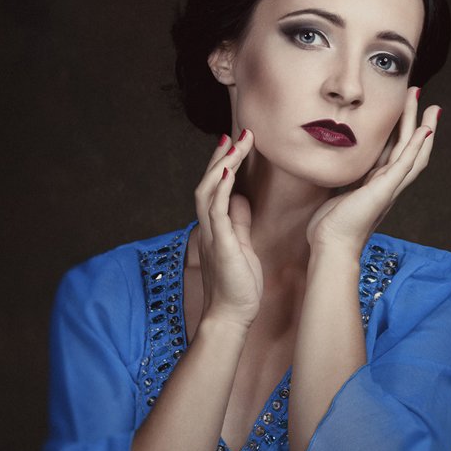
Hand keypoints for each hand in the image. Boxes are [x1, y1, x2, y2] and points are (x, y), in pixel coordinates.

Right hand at [194, 129, 262, 328]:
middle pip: (207, 183)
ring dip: (222, 165)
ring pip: (208, 191)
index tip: (235, 144)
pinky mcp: (221, 244)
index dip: (224, 164)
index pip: (215, 188)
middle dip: (221, 157)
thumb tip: (241, 199)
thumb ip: (239, 222)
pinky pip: (215, 212)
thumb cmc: (239, 286)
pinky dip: (219, 190)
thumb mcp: (242, 246)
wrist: (231, 316)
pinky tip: (226, 173)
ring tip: (235, 144)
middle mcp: (210, 227)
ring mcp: (213, 235)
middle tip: (236, 134)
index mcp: (216, 227)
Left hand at [305, 87, 440, 253]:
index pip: (393, 151)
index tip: (402, 111)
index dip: (400, 130)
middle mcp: (387, 184)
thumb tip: (331, 161)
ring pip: (412, 151)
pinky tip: (425, 130)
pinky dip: (417, 147)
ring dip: (420, 127)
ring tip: (428, 105)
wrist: (332, 246)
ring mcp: (389, 187)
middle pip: (408, 147)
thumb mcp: (335, 192)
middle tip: (420, 97)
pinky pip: (406, 164)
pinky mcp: (386, 190)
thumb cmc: (330, 226)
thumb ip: (340, 177)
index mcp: (376, 183)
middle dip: (414, 121)